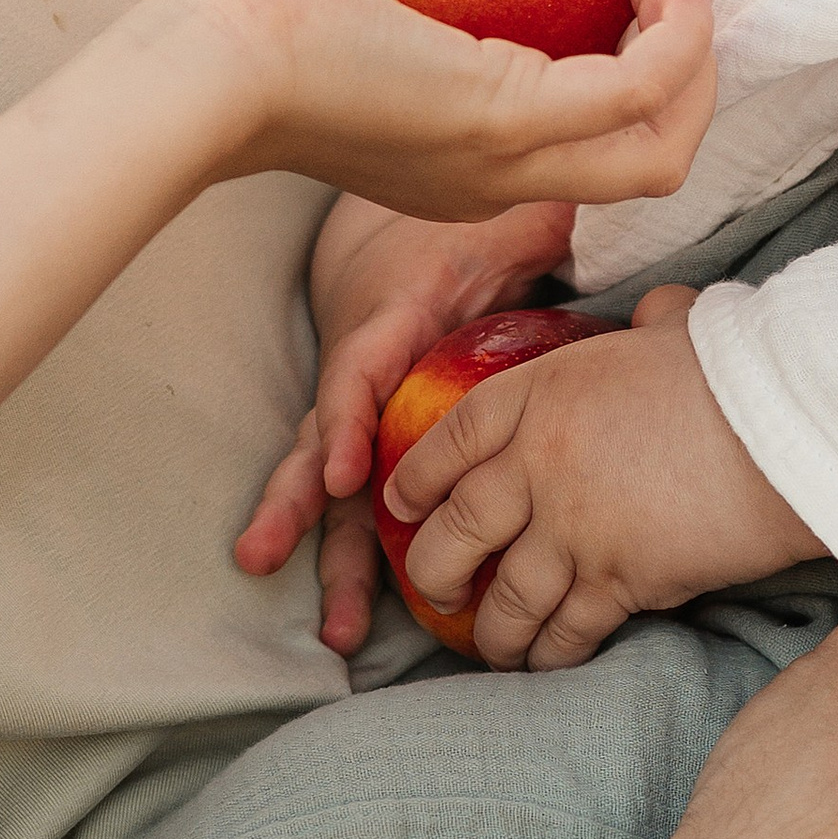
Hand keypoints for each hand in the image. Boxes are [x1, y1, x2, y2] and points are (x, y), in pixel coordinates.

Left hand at [145, 0, 718, 223]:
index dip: (621, 74)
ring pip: (661, 145)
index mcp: (449, 161)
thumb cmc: (222, 32)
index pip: (574, 148)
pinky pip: (641, 89)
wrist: (194, 67)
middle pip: (645, 164)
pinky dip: (678, 35)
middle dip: (685, 74)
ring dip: (691, 51)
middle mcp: (491, 180)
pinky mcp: (511, 119)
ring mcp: (507, 160)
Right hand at [232, 192, 575, 649]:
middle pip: (320, 444)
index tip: (340, 473)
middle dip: (295, 505)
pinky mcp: (370, 449)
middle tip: (265, 558)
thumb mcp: (496, 221)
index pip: (357, 369)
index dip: (344, 419)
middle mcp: (360, 377)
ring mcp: (358, 419)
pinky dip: (352, 562)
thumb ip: (530, 222)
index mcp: (388, 320)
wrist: (402, 244)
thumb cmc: (457, 237)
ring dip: (328, 559)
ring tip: (334, 632)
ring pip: (329, 493)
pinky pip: (356, 508)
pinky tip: (357, 624)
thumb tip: (572, 206)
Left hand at [386, 287, 814, 668]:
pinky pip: (564, 631)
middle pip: (458, 527)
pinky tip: (545, 662)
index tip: (402, 501)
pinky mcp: (616, 581)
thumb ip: (652, 323)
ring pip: (504, 597)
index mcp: (543, 392)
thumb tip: (660, 313)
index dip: (419, 474)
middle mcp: (539, 463)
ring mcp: (572, 528)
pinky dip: (549, 654)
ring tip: (488, 646)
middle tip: (432, 587)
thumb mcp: (677, 326)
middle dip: (433, 567)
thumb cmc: (737, 368)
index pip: (455, 436)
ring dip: (489, 630)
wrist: (782, 425)